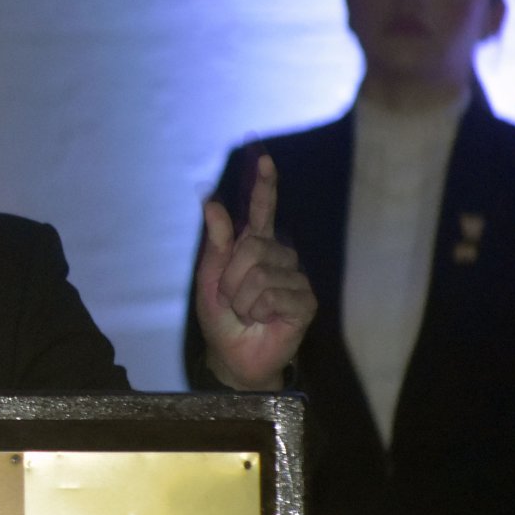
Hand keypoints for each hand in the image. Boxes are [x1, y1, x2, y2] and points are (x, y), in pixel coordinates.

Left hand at [195, 153, 314, 389]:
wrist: (233, 355)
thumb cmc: (222, 316)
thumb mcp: (209, 278)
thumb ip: (216, 242)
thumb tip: (212, 202)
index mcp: (254, 247)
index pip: (263, 211)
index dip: (265, 186)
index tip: (264, 159)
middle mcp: (279, 258)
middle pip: (252, 246)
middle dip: (230, 277)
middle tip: (231, 299)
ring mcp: (295, 279)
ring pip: (260, 274)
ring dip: (241, 298)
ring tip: (247, 312)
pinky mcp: (305, 302)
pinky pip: (273, 296)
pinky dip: (257, 311)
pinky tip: (263, 320)